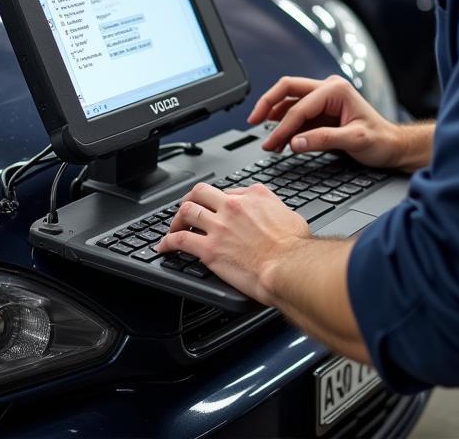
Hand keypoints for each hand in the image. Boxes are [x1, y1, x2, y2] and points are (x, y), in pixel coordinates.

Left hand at [157, 181, 308, 304]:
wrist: (288, 267)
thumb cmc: (294, 247)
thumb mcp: (290, 214)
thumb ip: (274, 208)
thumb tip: (272, 212)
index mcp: (252, 195)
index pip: (227, 190)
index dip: (219, 201)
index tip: (216, 209)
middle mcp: (232, 206)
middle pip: (200, 192)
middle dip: (190, 199)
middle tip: (187, 209)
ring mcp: (219, 227)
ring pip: (186, 211)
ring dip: (176, 219)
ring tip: (174, 227)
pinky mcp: (209, 249)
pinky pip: (179, 240)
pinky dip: (167, 242)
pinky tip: (164, 247)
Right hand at [247, 74, 403, 168]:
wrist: (392, 145)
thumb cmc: (380, 140)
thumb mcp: (354, 141)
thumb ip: (323, 140)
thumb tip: (294, 142)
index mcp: (336, 90)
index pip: (300, 106)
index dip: (283, 127)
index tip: (271, 144)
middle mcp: (328, 88)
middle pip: (287, 88)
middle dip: (267, 104)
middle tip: (252, 122)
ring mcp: (323, 98)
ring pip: (289, 100)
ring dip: (274, 117)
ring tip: (267, 140)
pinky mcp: (321, 110)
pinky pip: (296, 112)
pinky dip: (284, 124)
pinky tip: (279, 138)